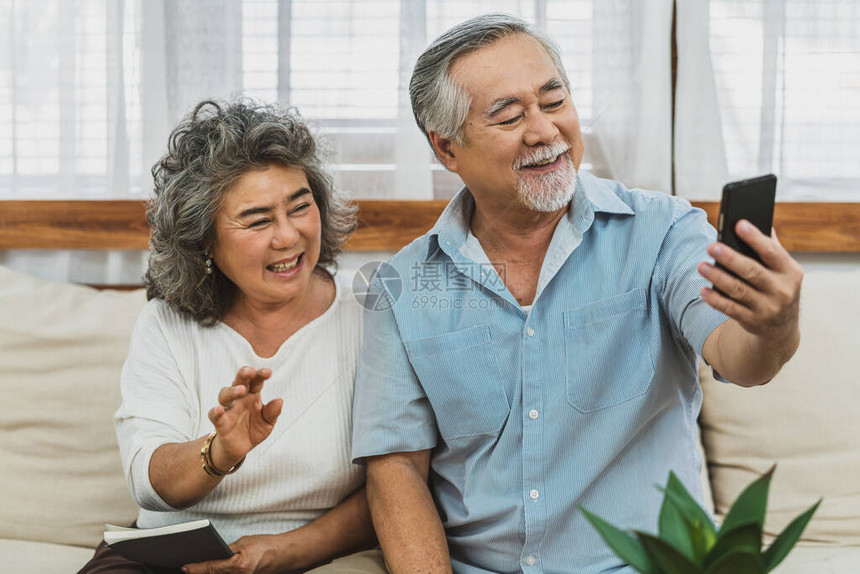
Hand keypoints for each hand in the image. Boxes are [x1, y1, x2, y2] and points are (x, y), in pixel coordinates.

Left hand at [182, 534, 287, 573]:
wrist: (281, 555)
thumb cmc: (265, 546)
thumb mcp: (244, 542)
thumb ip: (226, 550)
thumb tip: (210, 554)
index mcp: (240, 565)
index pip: (212, 567)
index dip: (196, 568)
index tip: (185, 567)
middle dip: (200, 572)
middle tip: (187, 568)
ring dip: (208, 573)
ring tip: (195, 569)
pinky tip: (209, 570)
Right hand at [208, 366, 283, 468]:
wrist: (240, 448)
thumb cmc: (254, 429)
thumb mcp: (268, 423)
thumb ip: (272, 413)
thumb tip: (279, 401)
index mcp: (252, 395)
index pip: (256, 381)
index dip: (260, 375)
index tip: (268, 372)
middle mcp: (239, 399)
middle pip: (238, 382)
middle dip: (243, 375)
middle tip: (249, 371)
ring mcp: (228, 410)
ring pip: (225, 395)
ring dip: (232, 391)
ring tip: (241, 390)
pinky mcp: (220, 423)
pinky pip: (214, 416)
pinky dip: (215, 412)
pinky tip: (218, 409)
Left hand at [697, 220, 802, 340]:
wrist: (782, 328)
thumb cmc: (777, 288)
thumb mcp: (783, 270)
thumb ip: (772, 248)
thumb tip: (762, 222)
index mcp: (790, 272)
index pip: (772, 251)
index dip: (755, 237)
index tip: (738, 224)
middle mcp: (781, 290)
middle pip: (751, 271)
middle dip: (730, 258)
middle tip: (711, 247)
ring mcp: (767, 308)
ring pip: (738, 290)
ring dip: (717, 277)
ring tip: (701, 266)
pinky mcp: (752, 321)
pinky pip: (730, 309)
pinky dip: (715, 299)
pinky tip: (703, 289)